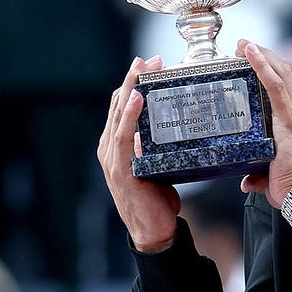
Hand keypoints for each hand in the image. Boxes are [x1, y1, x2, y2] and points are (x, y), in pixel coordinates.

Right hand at [98, 56, 181, 251]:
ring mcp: (112, 159)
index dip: (132, 83)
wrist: (155, 232)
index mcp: (117, 146)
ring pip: (118, 115)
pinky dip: (129, 116)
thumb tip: (182, 127)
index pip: (121, 106)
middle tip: (149, 59)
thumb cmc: (158, 200)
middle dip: (132, 79)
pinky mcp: (120, 170)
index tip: (148, 64)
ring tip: (142, 69)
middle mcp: (110, 149)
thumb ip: (159, 147)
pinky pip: (122, 137)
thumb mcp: (158, 166)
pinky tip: (138, 99)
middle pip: (118, 105)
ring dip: (130, 89)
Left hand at [237, 41, 291, 208]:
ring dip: (263, 54)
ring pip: (284, 72)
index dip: (276, 67)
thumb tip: (246, 182)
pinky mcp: (290, 119)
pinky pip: (276, 85)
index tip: (257, 56)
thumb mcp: (273, 173)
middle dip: (268, 54)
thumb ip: (259, 173)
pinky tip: (250, 53)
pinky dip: (263, 66)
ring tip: (244, 44)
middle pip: (289, 71)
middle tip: (245, 45)